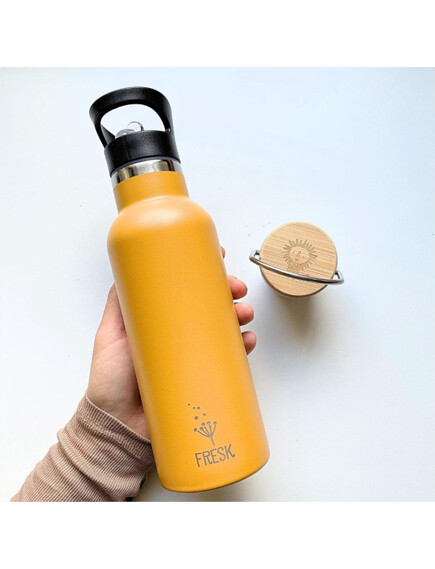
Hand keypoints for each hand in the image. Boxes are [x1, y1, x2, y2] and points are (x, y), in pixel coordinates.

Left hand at [87, 247, 256, 438]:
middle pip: (210, 307)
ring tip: (244, 314)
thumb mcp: (109, 335)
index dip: (205, 275)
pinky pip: (228, 360)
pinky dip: (242, 348)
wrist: (116, 426)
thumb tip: (126, 272)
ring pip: (223, 330)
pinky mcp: (202, 378)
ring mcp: (191, 357)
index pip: (187, 292)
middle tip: (237, 289)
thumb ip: (118, 306)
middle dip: (229, 293)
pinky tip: (247, 341)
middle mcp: (178, 337)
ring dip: (240, 317)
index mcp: (160, 322)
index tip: (219, 257)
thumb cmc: (109, 381)